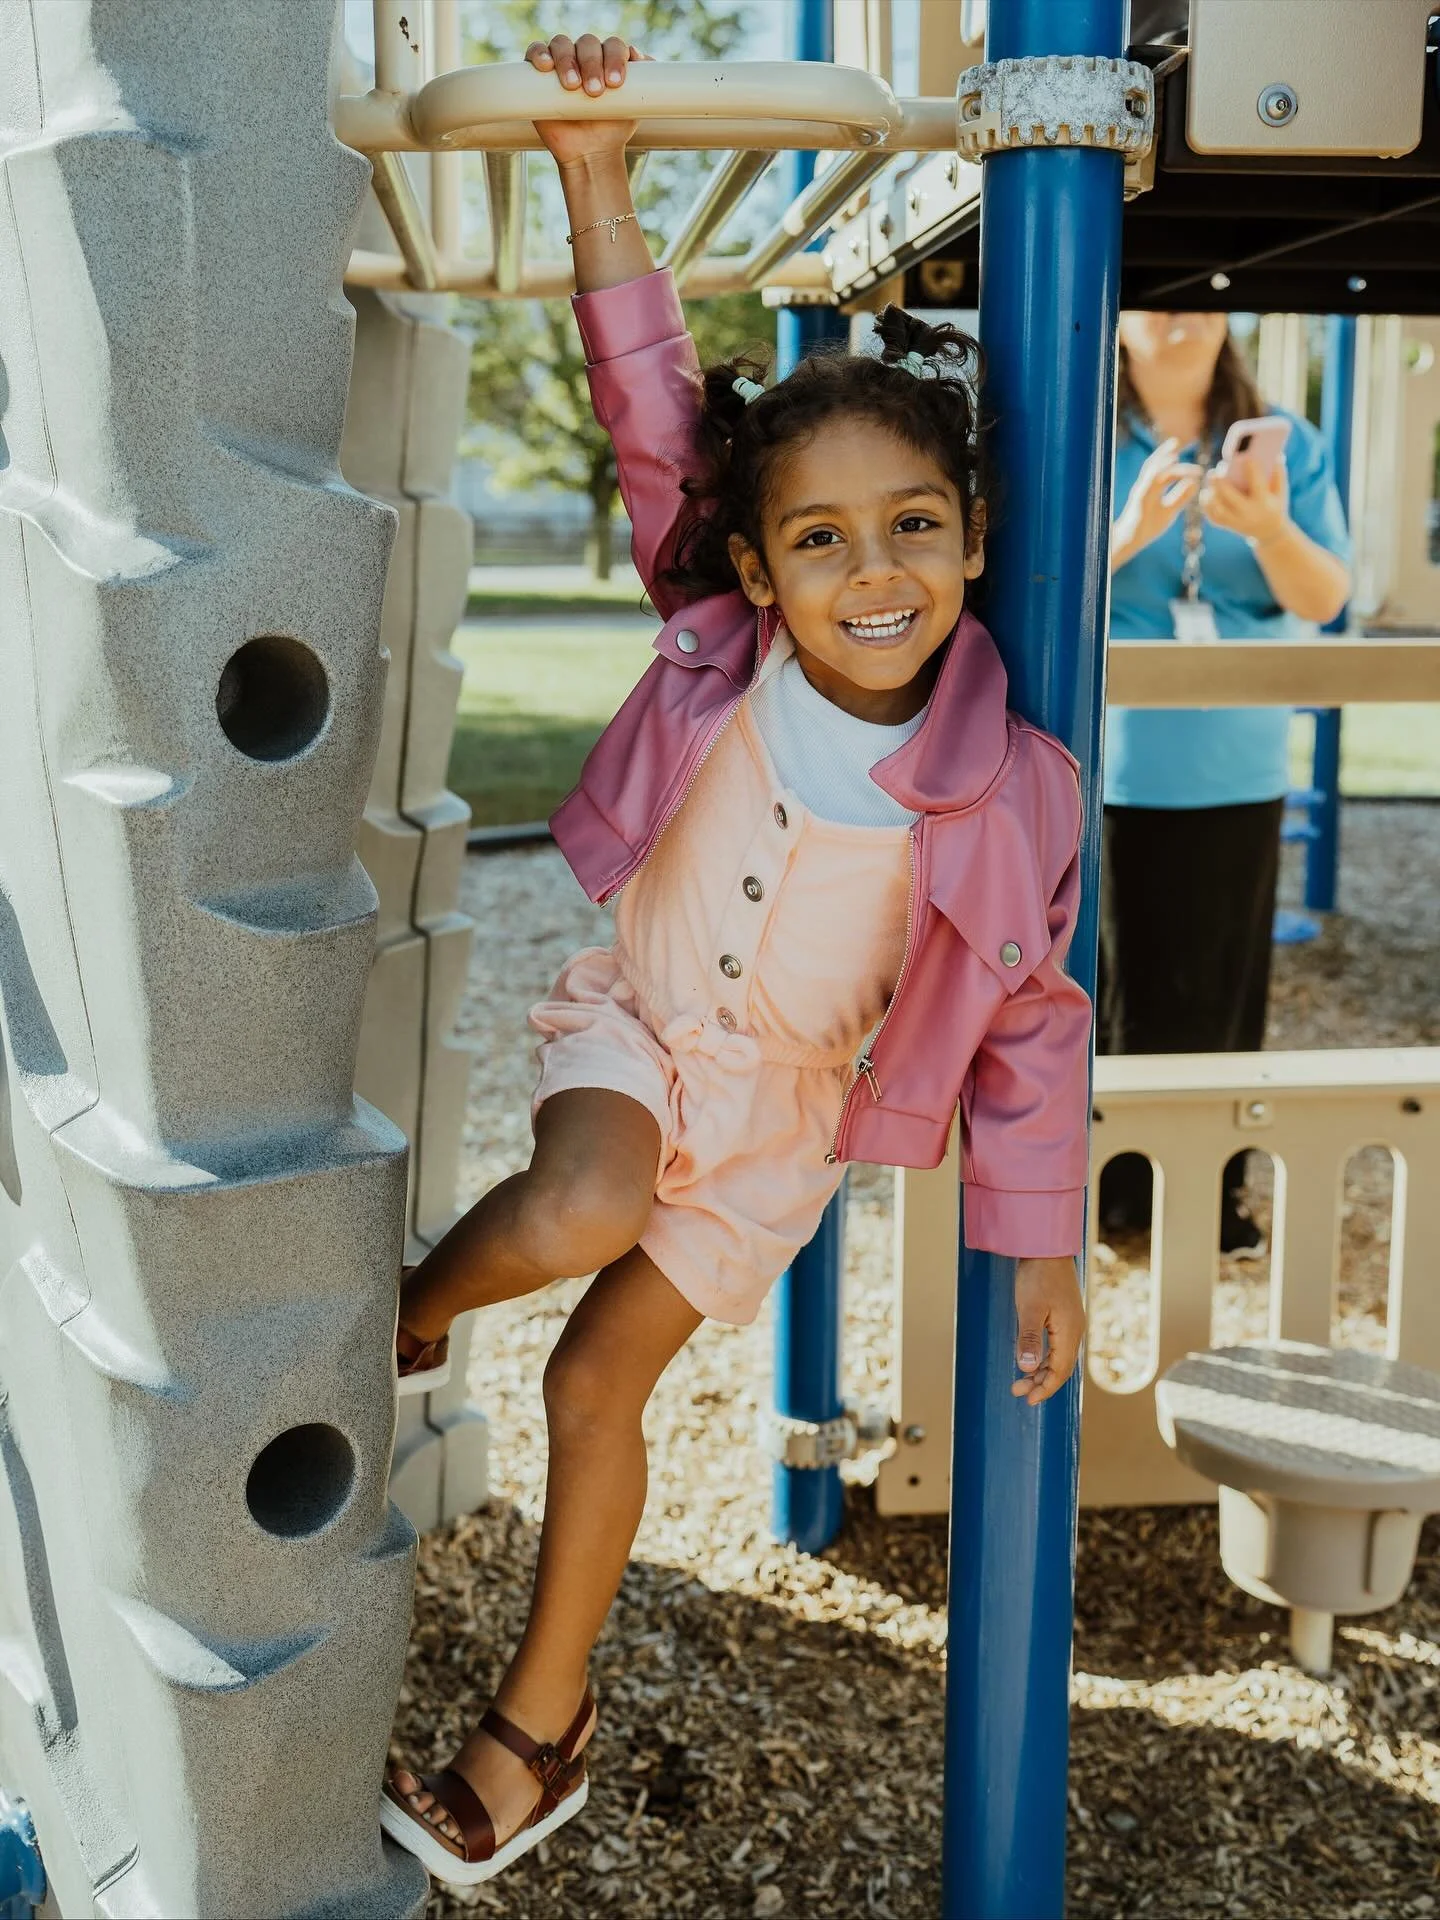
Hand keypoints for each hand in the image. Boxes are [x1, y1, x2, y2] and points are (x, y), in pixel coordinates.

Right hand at [526, 33, 650, 165]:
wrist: (589, 153)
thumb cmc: (612, 128)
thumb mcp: (633, 107)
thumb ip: (643, 83)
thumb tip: (640, 56)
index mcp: (609, 58)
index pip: (613, 45)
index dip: (615, 59)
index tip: (616, 84)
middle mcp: (585, 56)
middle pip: (588, 44)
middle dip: (592, 64)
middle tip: (595, 92)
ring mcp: (562, 62)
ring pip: (562, 44)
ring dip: (568, 61)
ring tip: (573, 87)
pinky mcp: (539, 73)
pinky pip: (535, 51)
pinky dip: (539, 53)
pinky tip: (545, 65)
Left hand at [1010, 1257, 1084, 1406]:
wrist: (1047, 1247)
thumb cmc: (1037, 1276)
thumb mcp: (1029, 1308)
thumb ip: (1029, 1339)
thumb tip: (1027, 1368)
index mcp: (1069, 1332)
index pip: (1060, 1370)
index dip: (1045, 1387)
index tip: (1029, 1400)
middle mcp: (1074, 1330)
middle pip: (1060, 1367)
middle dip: (1041, 1382)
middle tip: (1018, 1391)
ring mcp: (1070, 1322)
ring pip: (1058, 1356)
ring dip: (1041, 1370)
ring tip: (1021, 1380)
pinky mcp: (1063, 1315)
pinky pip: (1056, 1345)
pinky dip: (1043, 1357)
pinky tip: (1031, 1359)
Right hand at [1111, 437, 1202, 568]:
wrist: (1129, 542)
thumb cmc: (1147, 528)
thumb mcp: (1169, 511)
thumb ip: (1181, 497)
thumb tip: (1195, 483)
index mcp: (1150, 490)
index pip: (1160, 471)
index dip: (1171, 461)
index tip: (1183, 456)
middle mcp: (1143, 488)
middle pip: (1152, 465)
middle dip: (1163, 452)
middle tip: (1175, 441)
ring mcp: (1140, 492)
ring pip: (1150, 470)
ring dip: (1162, 458)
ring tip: (1174, 449)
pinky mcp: (1140, 498)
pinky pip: (1151, 480)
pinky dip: (1160, 469)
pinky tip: (1171, 462)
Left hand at [1200, 456, 1289, 547]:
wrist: (1269, 532)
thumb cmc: (1275, 505)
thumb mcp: (1281, 492)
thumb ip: (1279, 474)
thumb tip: (1275, 455)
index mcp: (1263, 502)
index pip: (1257, 484)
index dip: (1252, 469)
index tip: (1245, 456)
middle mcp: (1248, 513)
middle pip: (1230, 498)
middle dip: (1222, 483)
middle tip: (1216, 470)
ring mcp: (1236, 521)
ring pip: (1218, 509)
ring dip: (1211, 494)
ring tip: (1210, 479)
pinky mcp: (1228, 525)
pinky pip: (1213, 517)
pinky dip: (1207, 505)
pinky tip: (1206, 492)